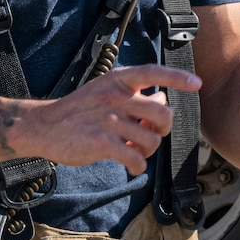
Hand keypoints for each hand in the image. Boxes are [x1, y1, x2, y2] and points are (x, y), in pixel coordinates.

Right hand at [13, 64, 199, 175]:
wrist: (43, 126)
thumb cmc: (80, 110)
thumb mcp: (106, 92)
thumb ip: (135, 95)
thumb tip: (163, 98)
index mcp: (118, 80)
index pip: (153, 72)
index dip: (177, 77)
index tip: (197, 84)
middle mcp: (115, 96)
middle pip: (163, 114)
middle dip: (163, 129)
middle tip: (148, 135)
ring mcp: (108, 119)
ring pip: (152, 139)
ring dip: (148, 150)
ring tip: (134, 151)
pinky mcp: (101, 142)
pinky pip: (135, 158)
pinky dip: (138, 166)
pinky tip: (131, 166)